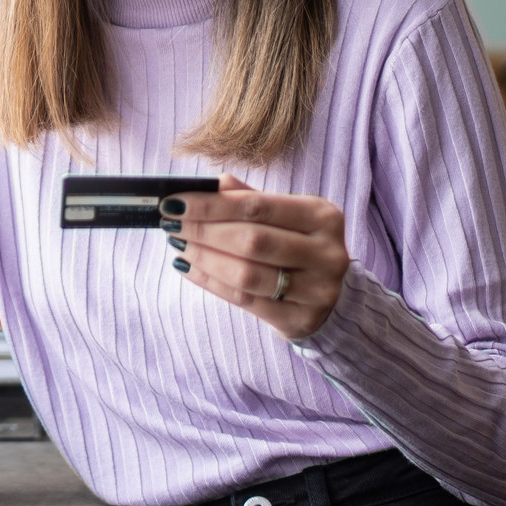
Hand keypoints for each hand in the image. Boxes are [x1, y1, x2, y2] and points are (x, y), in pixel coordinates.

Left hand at [163, 176, 348, 340]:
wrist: (335, 298)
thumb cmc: (302, 246)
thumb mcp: (288, 216)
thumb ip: (251, 199)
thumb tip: (208, 185)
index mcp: (322, 216)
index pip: (258, 206)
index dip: (212, 204)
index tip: (175, 201)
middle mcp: (325, 252)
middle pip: (252, 240)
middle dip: (203, 231)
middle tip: (171, 224)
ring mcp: (316, 290)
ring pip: (247, 274)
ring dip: (204, 258)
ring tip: (179, 245)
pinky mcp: (300, 319)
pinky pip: (245, 300)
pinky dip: (211, 282)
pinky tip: (189, 268)